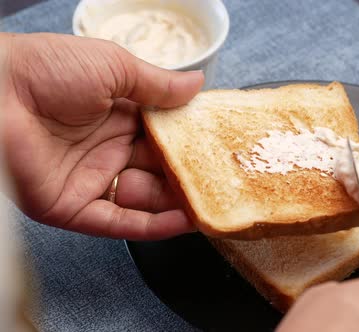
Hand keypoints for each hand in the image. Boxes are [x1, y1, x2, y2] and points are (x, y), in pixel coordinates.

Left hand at [0, 33, 203, 239]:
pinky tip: (184, 222)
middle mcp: (109, 148)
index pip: (166, 136)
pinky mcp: (74, 207)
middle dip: (191, 177)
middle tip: (226, 182)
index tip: (221, 149)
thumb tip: (198, 83)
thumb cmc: (45, 69)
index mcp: (119, 114)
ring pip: (147, 199)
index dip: (192, 143)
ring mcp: (93, 179)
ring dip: (179, 203)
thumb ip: (158, 83)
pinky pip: (119, 223)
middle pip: (161, 170)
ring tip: (213, 204)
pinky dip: (153, 226)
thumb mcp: (113, 66)